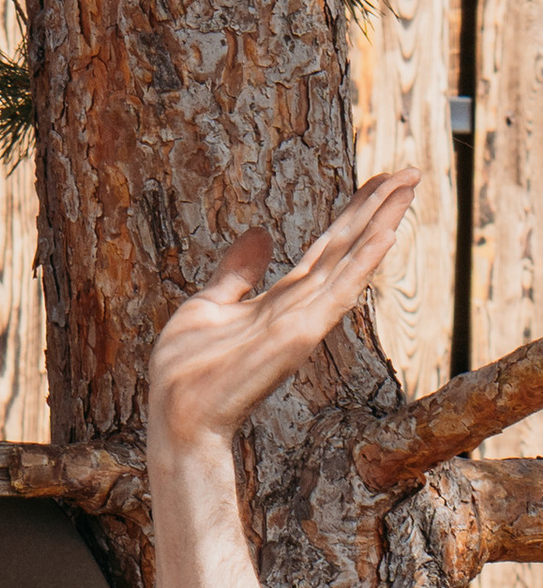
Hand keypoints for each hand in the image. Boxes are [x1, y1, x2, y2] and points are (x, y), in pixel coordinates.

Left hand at [146, 172, 416, 450]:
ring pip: (349, 261)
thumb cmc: (186, 373)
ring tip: (409, 187)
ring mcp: (302, 321)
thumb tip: (260, 233)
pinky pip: (337, 293)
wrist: (176, 417)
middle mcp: (299, 308)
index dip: (353, 214)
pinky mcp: (298, 336)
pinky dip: (362, 264)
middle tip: (411, 170)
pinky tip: (386, 234)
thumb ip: (236, 274)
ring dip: (380, 223)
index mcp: (280, 301)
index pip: (326, 249)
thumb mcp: (207, 307)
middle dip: (378, 209)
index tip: (380, 181)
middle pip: (346, 248)